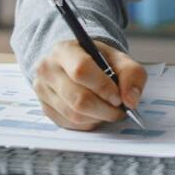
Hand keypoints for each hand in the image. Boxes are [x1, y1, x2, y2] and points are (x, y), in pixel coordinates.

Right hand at [31, 39, 146, 130]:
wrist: (74, 64)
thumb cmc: (96, 60)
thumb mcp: (117, 58)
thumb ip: (131, 74)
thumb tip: (130, 100)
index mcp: (64, 50)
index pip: (81, 70)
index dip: (103, 87)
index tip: (119, 97)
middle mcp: (48, 69)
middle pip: (78, 98)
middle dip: (105, 109)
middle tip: (120, 109)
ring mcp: (43, 91)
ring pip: (74, 115)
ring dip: (99, 118)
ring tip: (110, 111)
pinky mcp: (45, 108)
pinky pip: (70, 124)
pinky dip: (89, 123)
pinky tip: (96, 114)